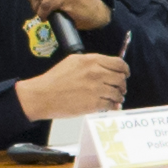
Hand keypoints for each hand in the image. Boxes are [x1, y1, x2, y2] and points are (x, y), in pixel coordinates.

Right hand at [17, 50, 131, 119]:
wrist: (43, 95)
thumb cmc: (55, 79)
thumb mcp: (73, 61)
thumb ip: (91, 62)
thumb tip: (106, 67)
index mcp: (91, 61)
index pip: (119, 63)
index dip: (125, 70)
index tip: (125, 74)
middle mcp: (96, 73)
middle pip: (120, 78)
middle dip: (122, 84)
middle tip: (120, 89)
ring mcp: (95, 89)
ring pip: (118, 93)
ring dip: (118, 97)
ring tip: (115, 99)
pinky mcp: (93, 104)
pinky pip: (111, 105)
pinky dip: (113, 106)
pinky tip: (110, 106)